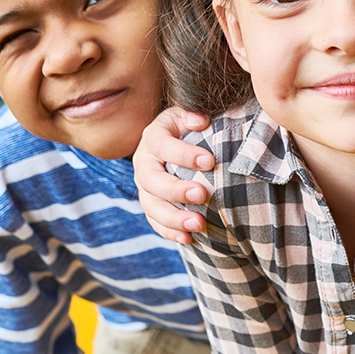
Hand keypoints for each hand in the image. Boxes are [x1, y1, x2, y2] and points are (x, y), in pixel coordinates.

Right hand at [133, 108, 213, 243]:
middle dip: (176, 190)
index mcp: (153, 138)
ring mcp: (145, 188)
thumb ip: (192, 115)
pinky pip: (155, 222)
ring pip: (151, 206)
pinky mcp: (151, 205)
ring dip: (174, 217)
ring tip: (198, 223)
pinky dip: (170, 232)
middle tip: (202, 194)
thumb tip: (200, 121)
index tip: (209, 161)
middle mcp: (144, 164)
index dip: (183, 154)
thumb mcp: (187, 114)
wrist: (173, 141)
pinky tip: (188, 239)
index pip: (162, 146)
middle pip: (152, 181)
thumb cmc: (187, 127)